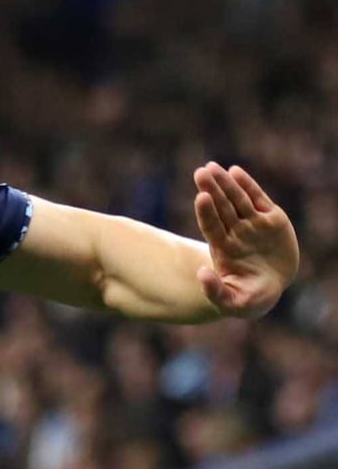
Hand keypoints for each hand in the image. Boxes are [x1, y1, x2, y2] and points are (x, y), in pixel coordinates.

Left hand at [193, 162, 298, 318]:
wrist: (271, 289)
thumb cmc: (248, 298)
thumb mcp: (234, 303)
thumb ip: (215, 292)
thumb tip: (201, 274)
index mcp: (223, 249)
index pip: (211, 226)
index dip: (206, 212)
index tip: (200, 197)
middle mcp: (235, 232)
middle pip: (221, 208)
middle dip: (211, 190)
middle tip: (200, 172)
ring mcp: (252, 224)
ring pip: (236, 200)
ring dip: (226, 183)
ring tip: (213, 167)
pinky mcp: (271, 219)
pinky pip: (257, 199)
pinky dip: (248, 185)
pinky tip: (235, 172)